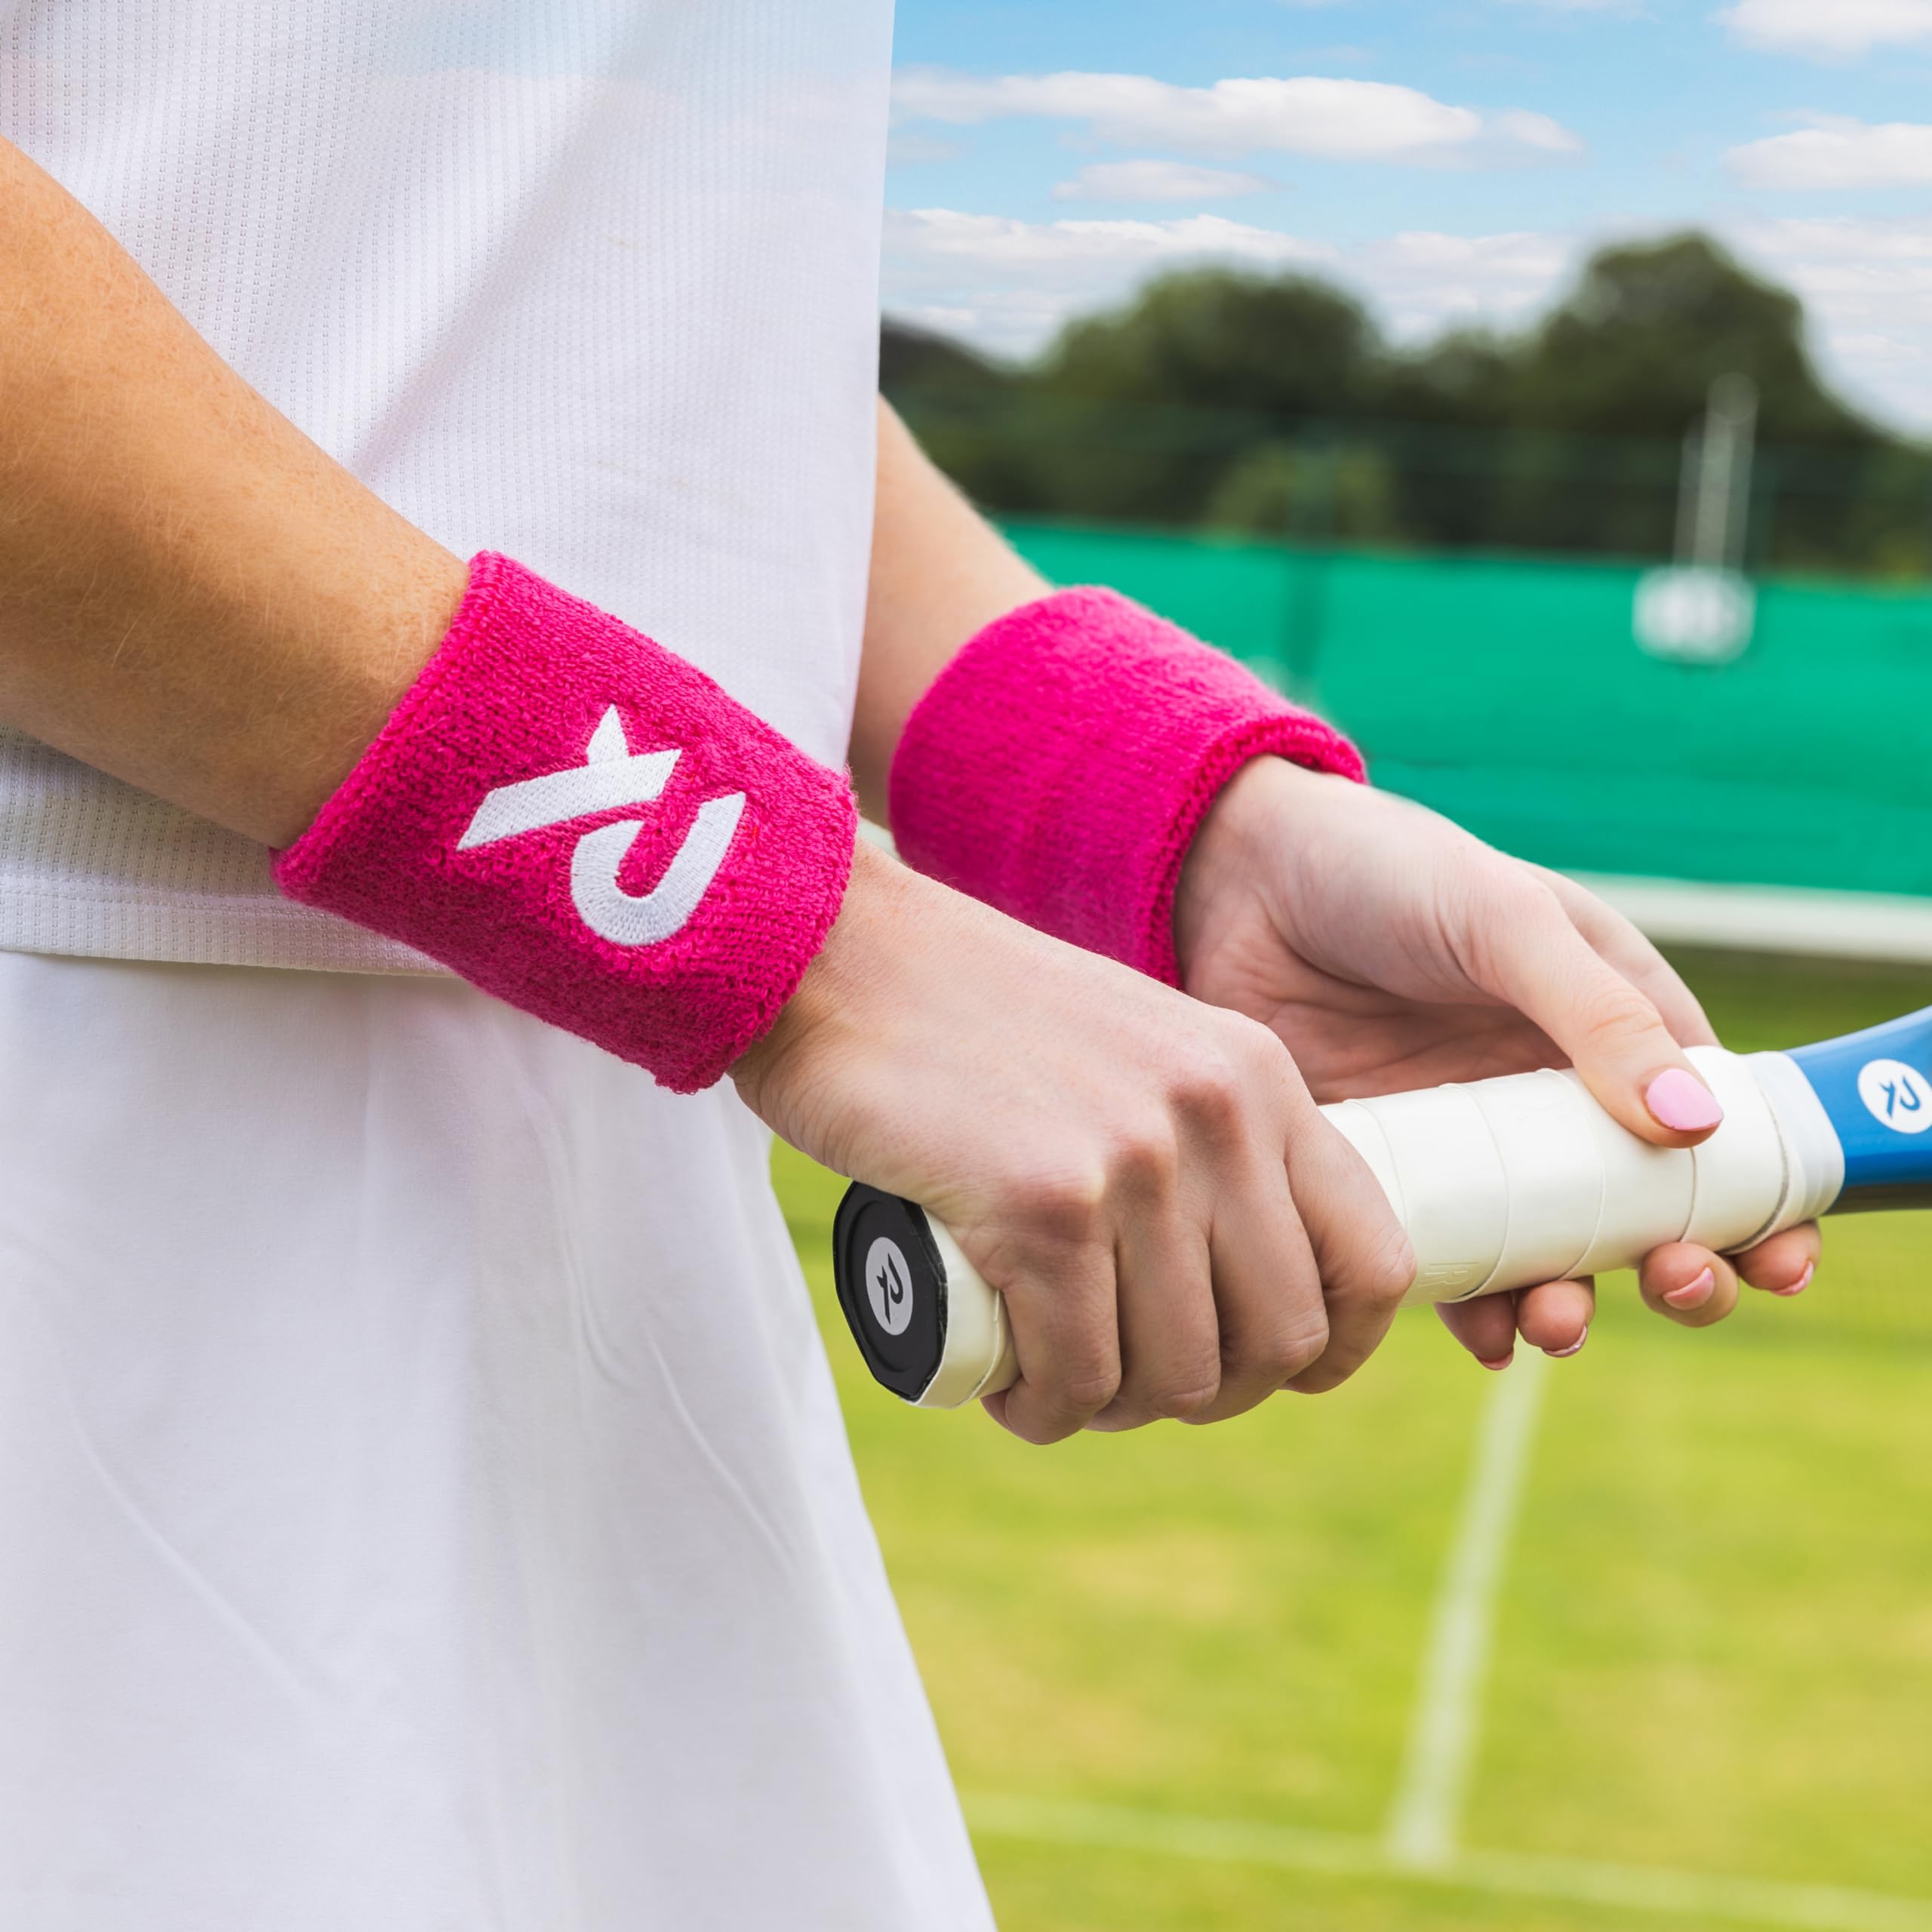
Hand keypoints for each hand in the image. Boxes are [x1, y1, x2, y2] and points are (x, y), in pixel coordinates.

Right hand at [734, 840, 1414, 1441]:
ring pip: (1176, 1373)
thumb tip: (1234, 1285)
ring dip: (1113, 1407)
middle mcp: (1218, 1115)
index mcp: (1257, 1075)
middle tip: (1122, 1376)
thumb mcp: (1132, 1055)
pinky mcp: (1045, 1203)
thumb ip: (1199, 1140)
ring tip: (1052, 1376)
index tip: (1261, 1370)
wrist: (838, 959)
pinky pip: (1079, 1374)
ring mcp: (1138, 1160)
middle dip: (1205, 1392)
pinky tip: (1012, 1391)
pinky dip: (1045, 1410)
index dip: (1333, 1350)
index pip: (1374, 1258)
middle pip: (1278, 1340)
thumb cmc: (967, 1023)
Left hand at [1173, 759, 1819, 1365]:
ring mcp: (1469, 1147)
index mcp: (1608, 1027)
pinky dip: (1472, 1312)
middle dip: (1675, 1268)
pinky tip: (1482, 1337)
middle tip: (1674, 1284)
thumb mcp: (1504, 920)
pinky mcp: (1390, 1177)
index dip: (1753, 1201)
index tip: (1778, 1259)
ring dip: (1570, 1305)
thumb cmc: (1385, 868)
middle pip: (1640, 1213)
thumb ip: (1596, 1014)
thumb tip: (1698, 1125)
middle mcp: (1547, 1100)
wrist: (1234, 876)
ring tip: (1557, 1319)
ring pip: (1545, 1256)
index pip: (1711, 1128)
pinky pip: (1445, 1265)